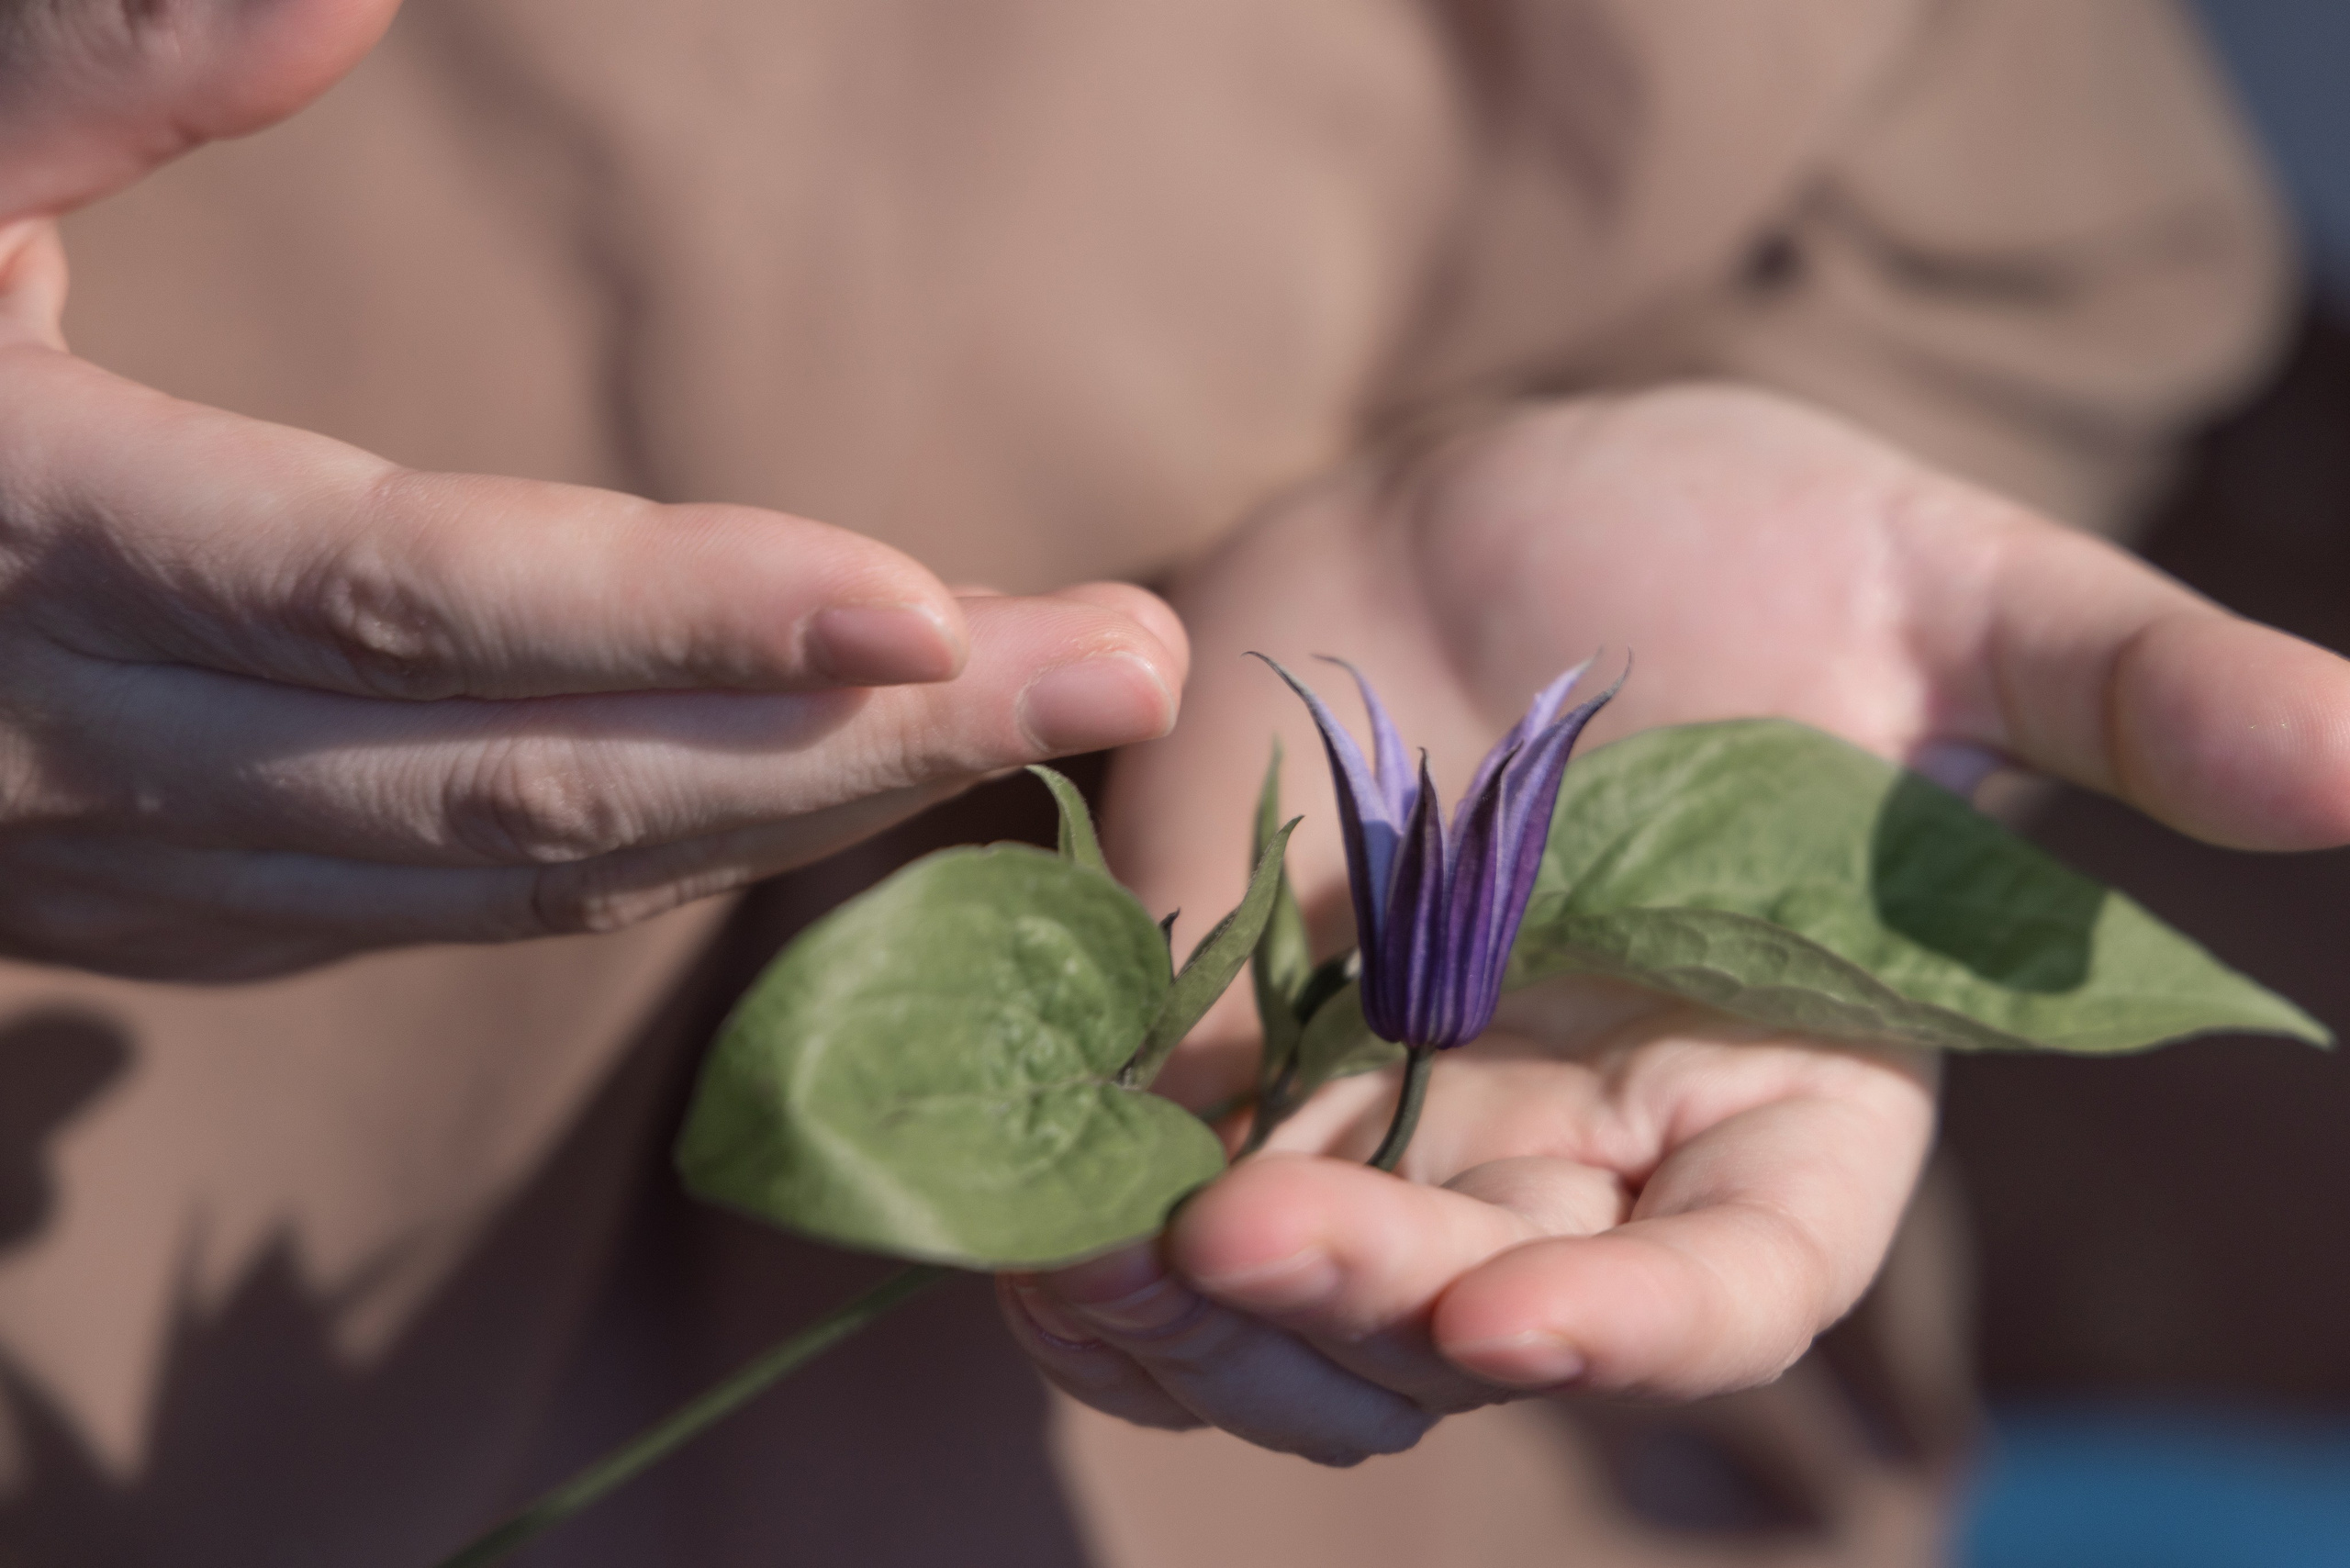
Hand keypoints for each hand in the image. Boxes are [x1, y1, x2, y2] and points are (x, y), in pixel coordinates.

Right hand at [0, 9, 1186, 978]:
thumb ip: (79, 52)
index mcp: (30, 539)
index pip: (417, 599)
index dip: (685, 612)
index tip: (946, 600)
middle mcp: (99, 752)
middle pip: (539, 781)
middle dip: (852, 743)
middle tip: (1126, 667)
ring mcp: (132, 867)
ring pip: (524, 877)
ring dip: (795, 812)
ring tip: (1038, 719)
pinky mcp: (156, 905)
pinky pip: (452, 910)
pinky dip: (656, 856)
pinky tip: (809, 790)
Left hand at [999, 385, 2349, 1462]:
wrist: (1488, 501)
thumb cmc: (1736, 542)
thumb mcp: (1939, 589)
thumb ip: (2120, 694)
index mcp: (1770, 1091)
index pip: (1730, 1283)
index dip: (1634, 1337)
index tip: (1510, 1320)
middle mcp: (1581, 1150)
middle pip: (1480, 1317)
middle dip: (1363, 1308)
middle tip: (1243, 1239)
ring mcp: (1396, 1121)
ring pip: (1303, 1317)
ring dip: (1200, 1321)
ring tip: (1099, 1267)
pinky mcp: (1237, 1060)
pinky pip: (1156, 1210)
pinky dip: (1084, 1241)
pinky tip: (1023, 1218)